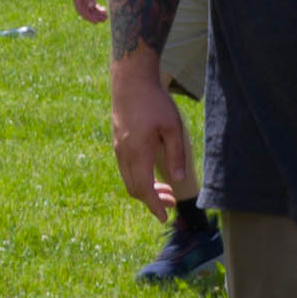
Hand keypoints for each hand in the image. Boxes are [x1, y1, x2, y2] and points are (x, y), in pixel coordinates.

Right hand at [106, 55, 185, 217]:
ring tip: (166, 190)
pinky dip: (138, 179)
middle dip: (152, 201)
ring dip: (145, 190)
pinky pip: (126, 170)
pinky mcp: (118, 143)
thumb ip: (176, 154)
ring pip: (129, 180)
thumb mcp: (172, 126)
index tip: (164, 217)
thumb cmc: (154, 101)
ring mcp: (118, 149)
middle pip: (134, 189)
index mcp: (138, 153)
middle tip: (172, 203)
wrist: (130, 80)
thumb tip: (178, 179)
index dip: (154, 206)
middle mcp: (124, 154)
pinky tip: (152, 175)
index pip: (144, 189)